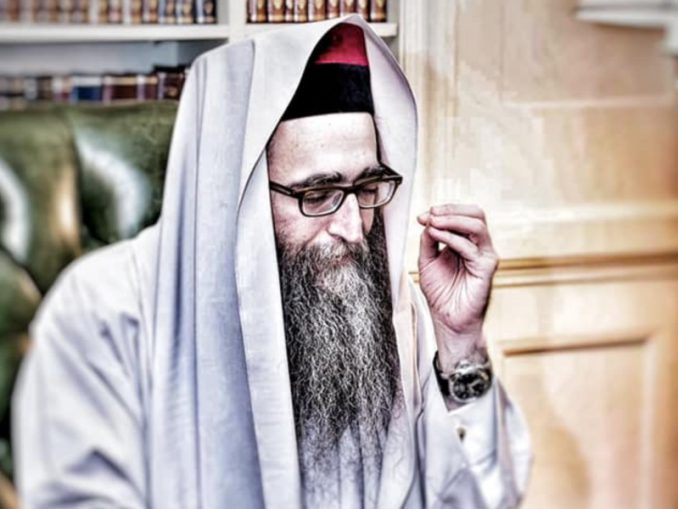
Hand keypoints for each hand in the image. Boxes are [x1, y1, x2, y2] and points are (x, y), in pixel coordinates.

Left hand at [417, 204, 498, 371]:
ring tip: (434, 222)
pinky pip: (471, 247)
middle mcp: (478, 246)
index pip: (463, 214)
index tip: (422, 216)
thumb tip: (428, 219)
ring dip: (452, 219)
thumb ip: (428, 240)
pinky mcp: (486, 267)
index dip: (444, 210)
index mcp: (466, 242)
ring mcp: (484, 255)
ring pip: (477, 225)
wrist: (447, 319)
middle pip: (476, 213)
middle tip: (431, 213)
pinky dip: (452, 238)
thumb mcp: (427, 261)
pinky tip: (438, 236)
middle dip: (451, 209)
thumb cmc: (441, 294)